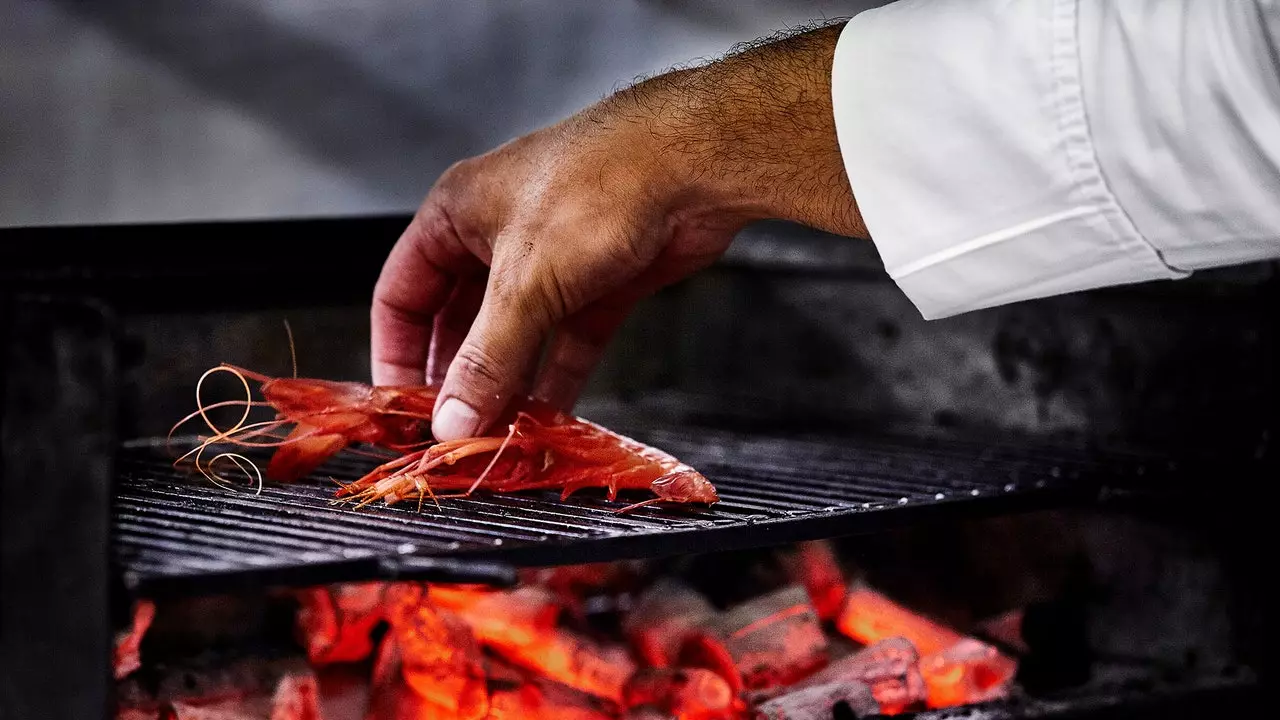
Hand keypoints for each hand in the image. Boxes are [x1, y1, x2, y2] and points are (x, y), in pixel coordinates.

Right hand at [371, 21, 866, 441]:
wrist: (695, 163)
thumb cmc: (604, 182)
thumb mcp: (527, 282)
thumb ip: (488, 358)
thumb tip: (454, 418)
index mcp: (458, 213)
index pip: (401, 292)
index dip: (396, 350)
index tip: (401, 403)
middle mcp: (499, 235)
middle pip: (459, 320)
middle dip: (459, 377)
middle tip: (454, 429)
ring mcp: (552, 260)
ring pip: (516, 337)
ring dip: (509, 385)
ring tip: (500, 435)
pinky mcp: (600, 282)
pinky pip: (565, 342)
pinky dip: (556, 380)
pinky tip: (548, 418)